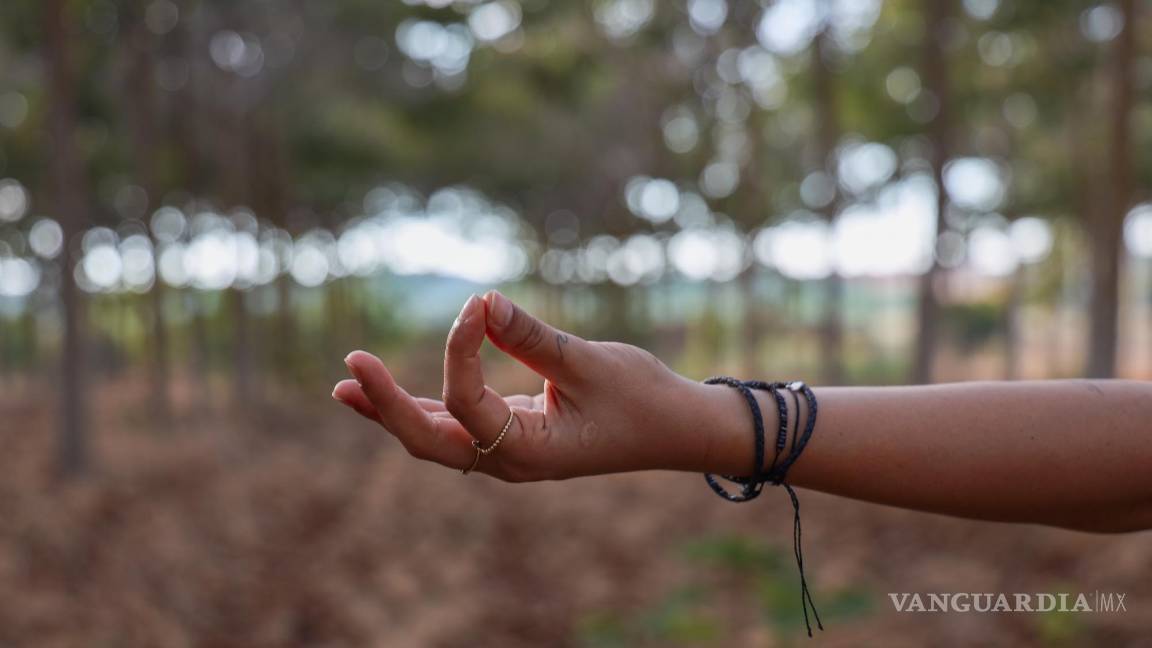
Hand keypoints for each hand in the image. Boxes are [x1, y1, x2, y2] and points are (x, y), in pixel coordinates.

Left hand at [332, 291, 728, 480]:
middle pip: (430, 440)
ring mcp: (508, 453)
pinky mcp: (512, 436)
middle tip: (349, 369)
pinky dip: (423, 407)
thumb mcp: (590, 362)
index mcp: (531, 453)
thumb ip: (530, 335)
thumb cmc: (643, 399)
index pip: (469, 402)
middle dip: (387, 406)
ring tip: (345, 386)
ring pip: (436, 437)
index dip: (460, 349)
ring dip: (392, 411)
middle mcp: (510, 462)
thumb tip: (480, 301)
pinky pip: (456, 426)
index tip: (477, 303)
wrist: (678, 430)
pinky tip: (387, 394)